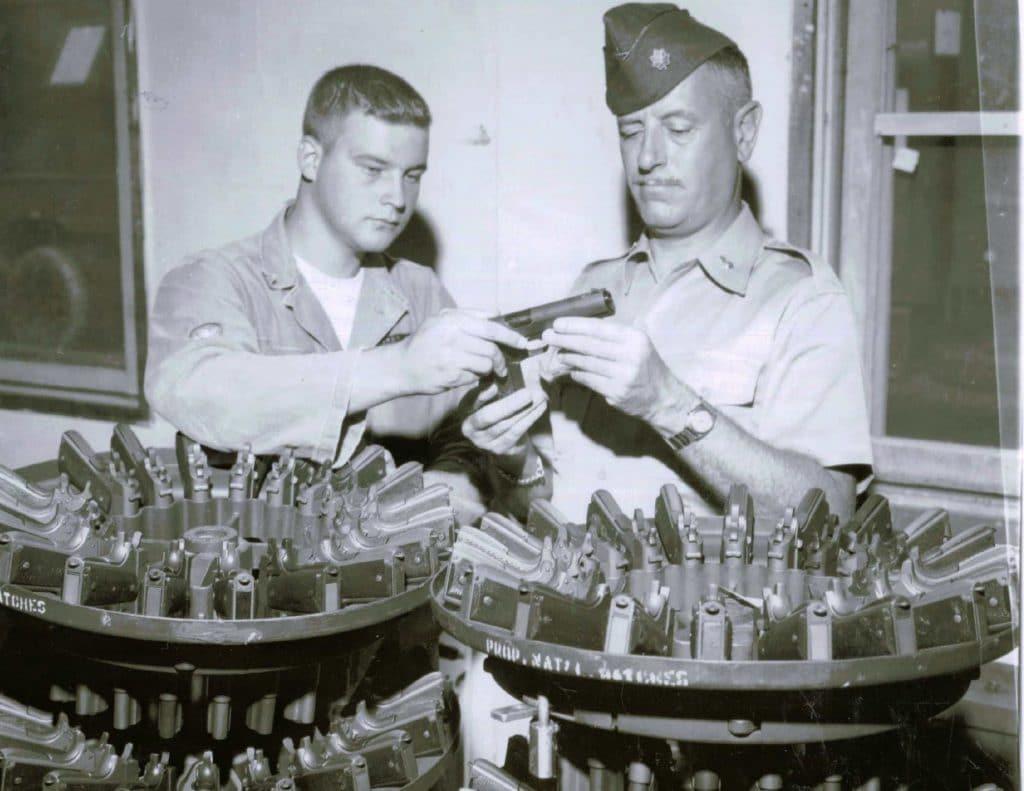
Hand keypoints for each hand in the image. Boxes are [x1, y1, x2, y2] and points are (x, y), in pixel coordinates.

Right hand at [399, 309, 526, 394]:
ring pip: (486, 364)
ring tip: (484, 369)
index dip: (510, 336)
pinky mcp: (451, 376)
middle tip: (502, 364)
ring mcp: (451, 358)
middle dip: (501, 358)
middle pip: (491, 349)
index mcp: (453, 321)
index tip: (522, 343)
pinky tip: (468, 374)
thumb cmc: (425, 341)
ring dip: (489, 369)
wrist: (402, 366)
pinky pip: (475, 377)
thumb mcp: (442, 319)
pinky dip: (476, 377)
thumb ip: (470, 315)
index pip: (490, 327)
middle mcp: (452, 338)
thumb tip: (497, 313)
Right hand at [461, 382, 546, 456]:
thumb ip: (491, 386)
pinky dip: (530, 419)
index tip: (495, 386)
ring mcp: (485, 442)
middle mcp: (470, 429)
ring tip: (540, 397)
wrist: (499, 438)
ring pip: (506, 424)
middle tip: (528, 393)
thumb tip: (500, 374)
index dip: (482, 395)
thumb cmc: (493, 409)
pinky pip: (516, 432)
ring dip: (526, 410)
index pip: (471, 402)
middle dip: (510, 404)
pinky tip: (540, 408)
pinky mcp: (500, 449)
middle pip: (488, 416)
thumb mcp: (488, 397)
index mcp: (464, 411)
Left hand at [542, 317, 682, 423]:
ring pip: (586, 363)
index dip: (575, 325)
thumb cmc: (646, 367)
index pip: (599, 329)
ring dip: (568, 358)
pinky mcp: (616, 392)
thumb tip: (579, 330)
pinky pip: (589, 380)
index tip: (557, 324)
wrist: (663, 397)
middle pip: (589, 345)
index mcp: (634, 338)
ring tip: (558, 354)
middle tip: (548, 337)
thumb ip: (613, 336)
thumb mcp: (637, 344)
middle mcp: (630, 355)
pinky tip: (572, 371)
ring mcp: (623, 376)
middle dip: (565, 340)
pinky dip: (578, 374)